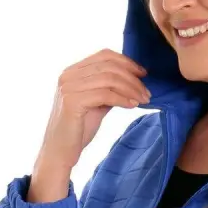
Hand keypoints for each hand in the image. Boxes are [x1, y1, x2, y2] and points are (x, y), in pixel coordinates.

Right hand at [36, 48, 151, 174]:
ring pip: (109, 79)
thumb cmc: (78, 130)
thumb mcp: (96, 104)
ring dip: (131, 89)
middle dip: (132, 78)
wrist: (60, 152)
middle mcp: (68, 75)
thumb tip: (131, 80)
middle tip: (147, 92)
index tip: (143, 74)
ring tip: (143, 100)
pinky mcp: (73, 102)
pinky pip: (105, 94)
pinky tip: (132, 106)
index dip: (127, 62)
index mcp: (73, 72)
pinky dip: (123, 99)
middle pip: (109, 66)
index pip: (104, 55)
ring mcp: (69, 87)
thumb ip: (108, 89)